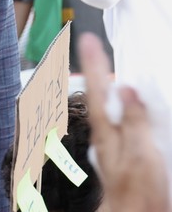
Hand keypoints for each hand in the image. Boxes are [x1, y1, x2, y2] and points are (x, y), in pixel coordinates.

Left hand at [78, 33, 170, 211]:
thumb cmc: (138, 190)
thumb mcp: (141, 153)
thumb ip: (134, 120)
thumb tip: (125, 88)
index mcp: (106, 131)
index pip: (97, 89)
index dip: (93, 64)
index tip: (88, 40)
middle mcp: (103, 133)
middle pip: (96, 93)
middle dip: (94, 68)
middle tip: (90, 43)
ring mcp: (109, 141)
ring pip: (103, 104)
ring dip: (102, 82)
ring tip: (97, 61)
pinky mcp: (118, 149)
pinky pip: (113, 118)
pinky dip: (113, 103)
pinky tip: (117, 100)